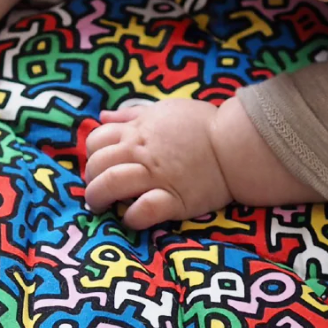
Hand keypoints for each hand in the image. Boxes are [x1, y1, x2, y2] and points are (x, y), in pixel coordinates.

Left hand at [83, 99, 232, 228]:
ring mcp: (156, 176)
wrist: (236, 146)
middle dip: (91, 180)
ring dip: (99, 199)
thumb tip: (104, 116)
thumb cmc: (203, 126)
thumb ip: (132, 114)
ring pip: (111, 185)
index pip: (96, 140)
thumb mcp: (164, 110)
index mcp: (138, 130)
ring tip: (102, 207)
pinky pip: (142, 211)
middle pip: (98, 165)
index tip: (101, 165)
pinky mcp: (174, 200)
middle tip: (98, 192)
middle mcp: (141, 153)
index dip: (93, 154)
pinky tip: (131, 218)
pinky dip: (131, 218)